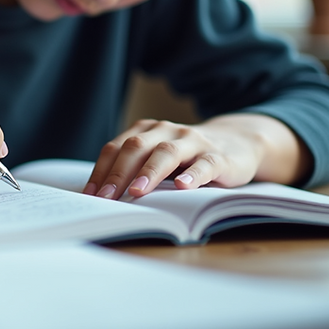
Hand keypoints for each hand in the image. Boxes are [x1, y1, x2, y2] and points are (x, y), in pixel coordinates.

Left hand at [82, 114, 309, 199]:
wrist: (238, 142)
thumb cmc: (188, 156)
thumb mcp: (159, 158)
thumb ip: (137, 168)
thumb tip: (103, 195)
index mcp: (147, 130)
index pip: (117, 147)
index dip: (102, 170)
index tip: (91, 194)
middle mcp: (167, 131)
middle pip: (137, 148)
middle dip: (118, 173)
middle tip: (106, 197)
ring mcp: (194, 141)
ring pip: (167, 153)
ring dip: (149, 173)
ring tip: (137, 192)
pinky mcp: (219, 156)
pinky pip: (204, 164)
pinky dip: (193, 175)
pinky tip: (183, 187)